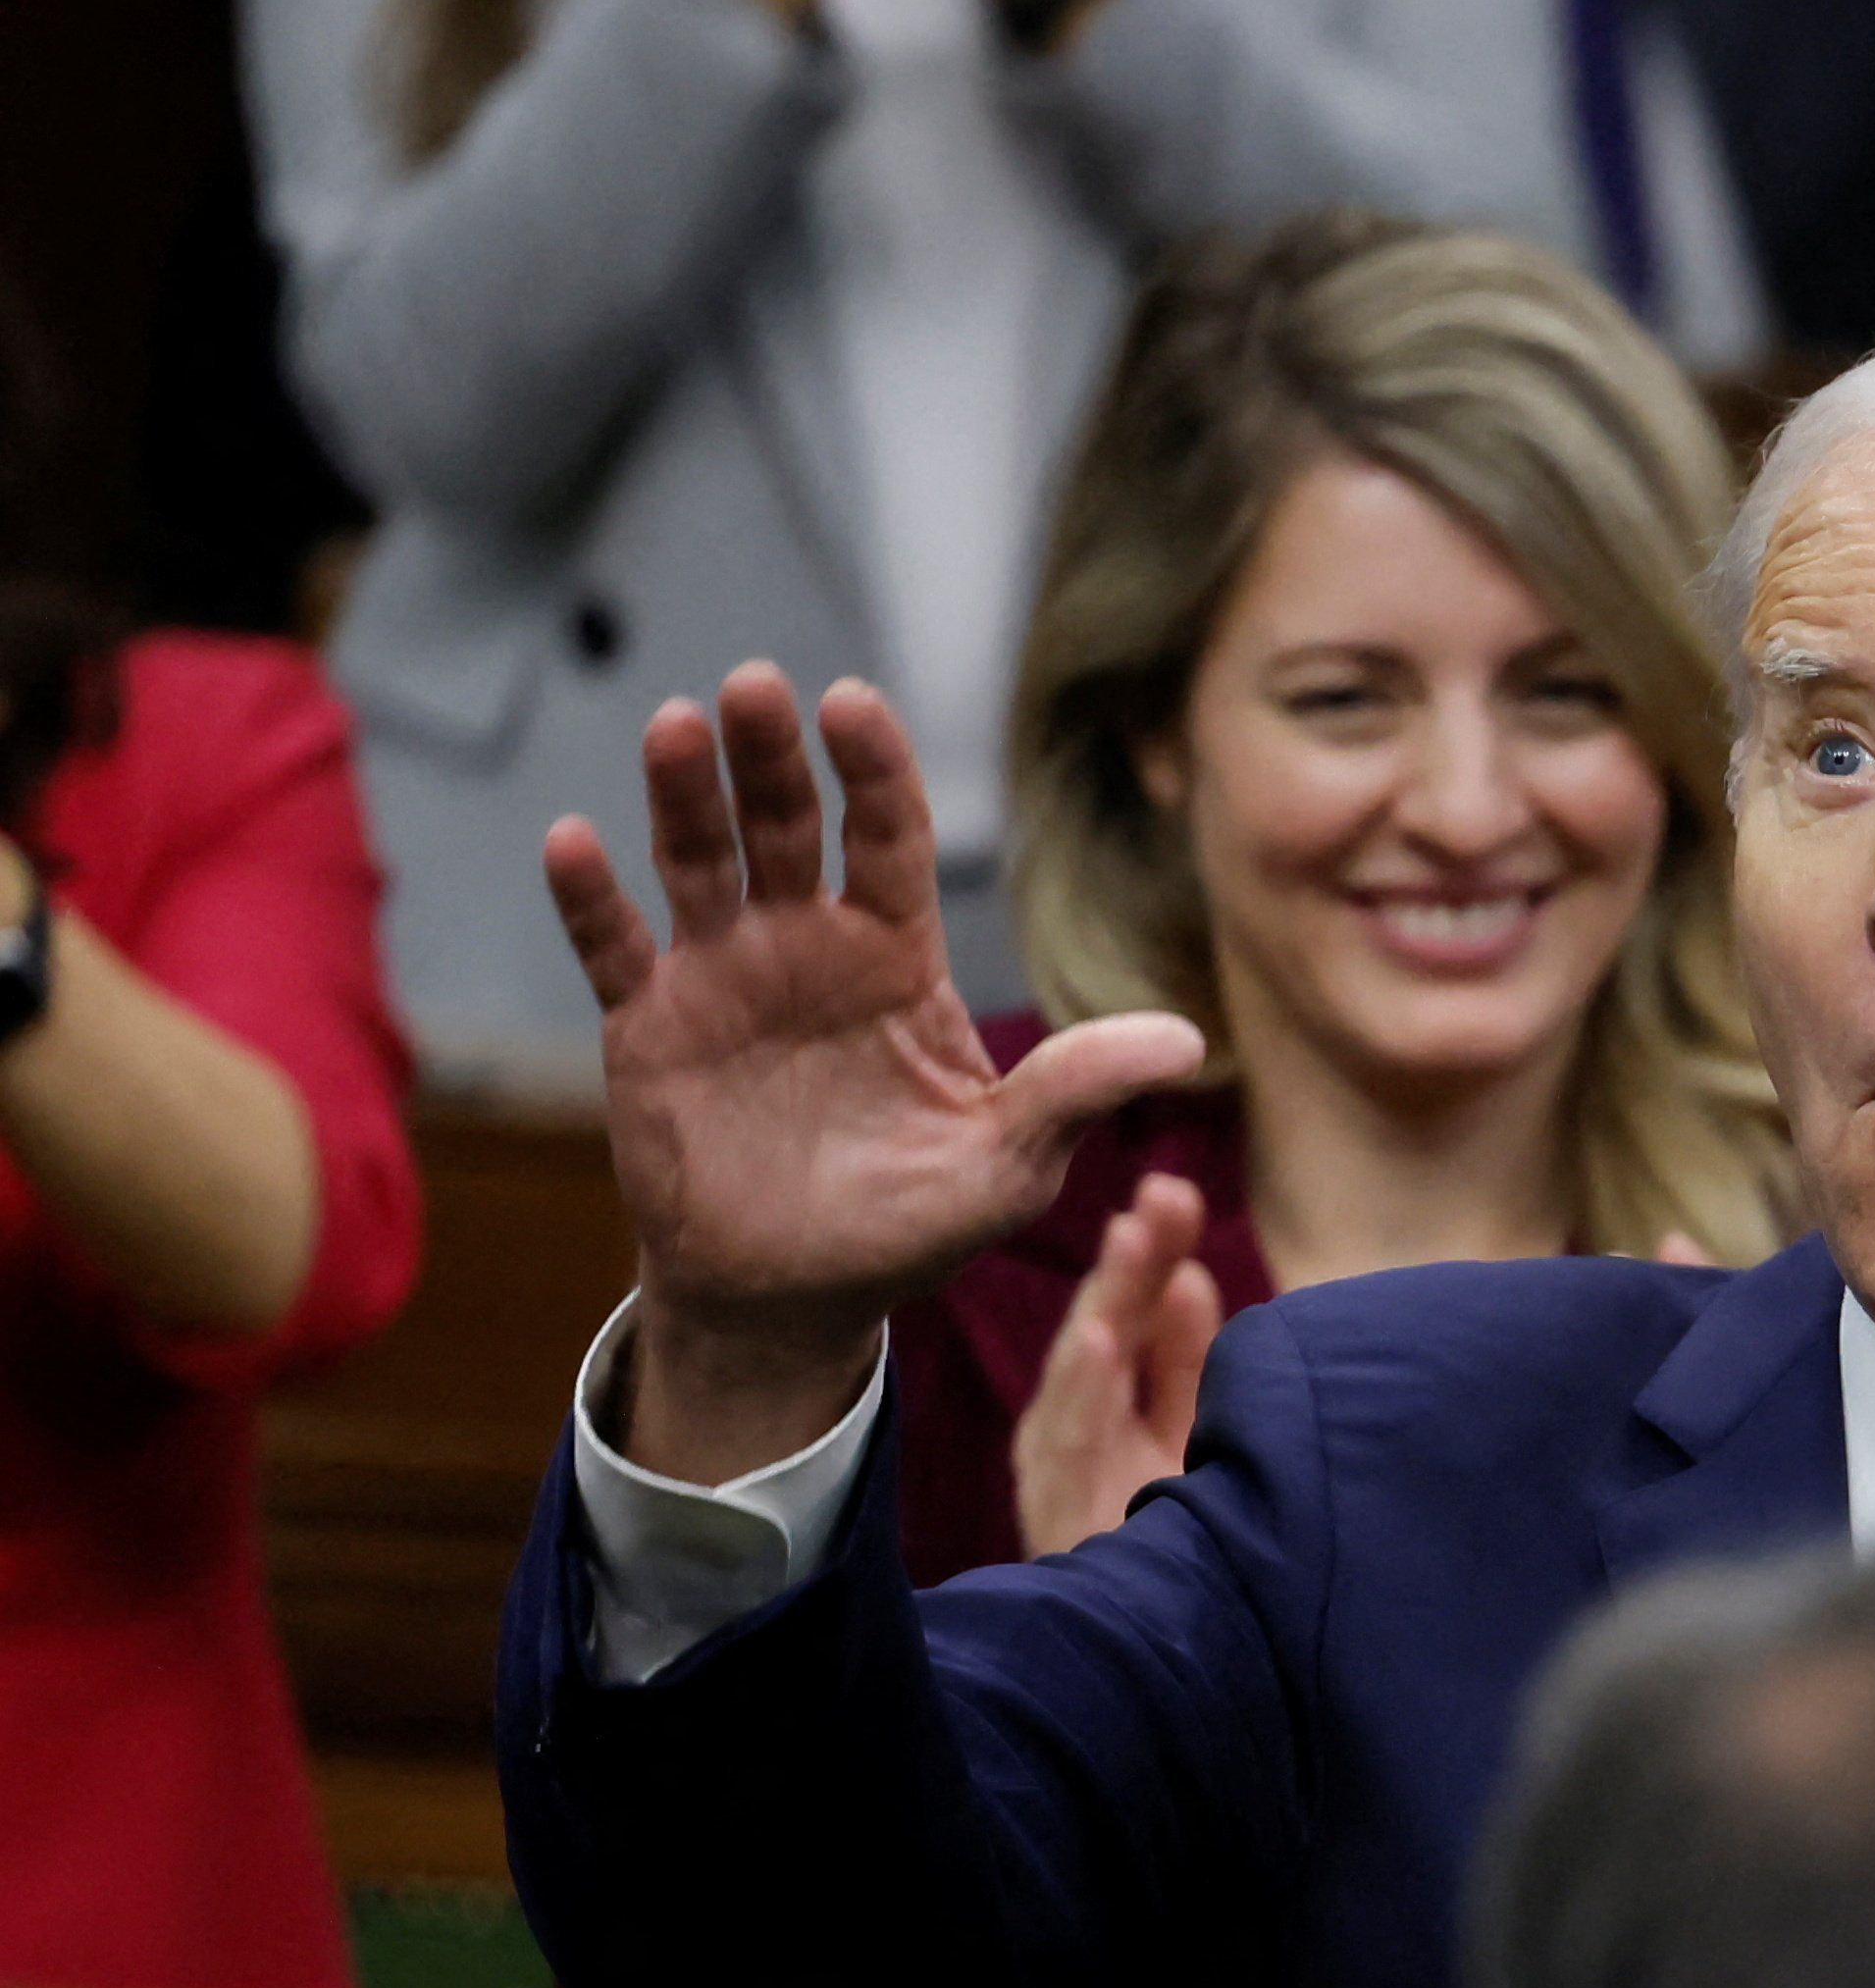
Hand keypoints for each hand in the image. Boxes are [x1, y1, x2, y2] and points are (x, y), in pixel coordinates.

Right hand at [546, 663, 1201, 1483]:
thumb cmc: (911, 1227)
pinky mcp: (648, 1029)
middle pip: (789, 825)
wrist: (795, 1300)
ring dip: (684, 795)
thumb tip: (1189, 1042)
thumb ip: (1077, 1091)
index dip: (875, 771)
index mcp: (896, 959)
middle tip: (757, 686)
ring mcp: (722, 978)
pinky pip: (613, 950)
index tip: (853, 704)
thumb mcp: (1009, 1166)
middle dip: (774, 755)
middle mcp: (806, 946)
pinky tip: (572, 841)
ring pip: (699, 862)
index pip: (890, 838)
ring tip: (678, 725)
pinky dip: (590, 898)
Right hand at [1011, 1175, 1221, 1553]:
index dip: (1151, 1255)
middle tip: (1162, 1194)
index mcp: (1111, 1405)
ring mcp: (1061, 1477)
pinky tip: (1098, 1345)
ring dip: (1105, 1308)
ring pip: (1078, 1383)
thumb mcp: (1188, 1436)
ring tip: (1129, 1246)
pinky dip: (1080, 1396)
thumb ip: (1184, 1361)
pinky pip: (1066, 1456)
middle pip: (1104, 1332)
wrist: (1154, 1655)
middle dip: (1130, 1264)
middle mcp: (1078, 1433)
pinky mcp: (1058, 1522)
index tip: (1176, 1191)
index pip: (1131, 1315)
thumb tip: (1190, 1274)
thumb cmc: (1168, 1539)